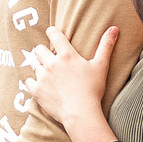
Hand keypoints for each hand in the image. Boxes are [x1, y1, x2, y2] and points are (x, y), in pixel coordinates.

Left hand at [32, 24, 117, 141]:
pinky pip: (28, 81)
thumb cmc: (92, 90)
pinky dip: (33, 81)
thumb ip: (106, 45)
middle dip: (43, 51)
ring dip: (38, 65)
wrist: (81, 113)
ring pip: (33, 64)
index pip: (53, 34)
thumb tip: (114, 28)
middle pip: (39, 49)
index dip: (52, 32)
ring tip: (47, 72)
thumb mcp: (101, 66)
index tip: (52, 33)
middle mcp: (51, 63)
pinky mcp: (37, 90)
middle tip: (50, 58)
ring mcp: (42, 77)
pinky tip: (40, 84)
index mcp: (66, 55)